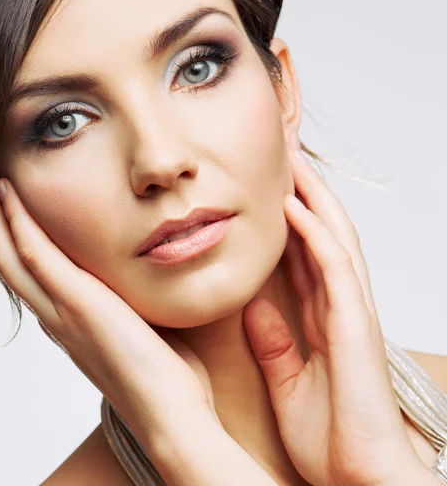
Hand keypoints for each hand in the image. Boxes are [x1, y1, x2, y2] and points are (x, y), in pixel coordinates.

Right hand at [0, 162, 284, 485]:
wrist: (169, 413)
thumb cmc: (162, 375)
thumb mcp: (137, 325)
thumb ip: (125, 300)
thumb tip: (139, 278)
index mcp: (65, 318)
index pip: (24, 271)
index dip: (4, 238)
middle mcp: (52, 313)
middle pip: (2, 258)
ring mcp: (59, 309)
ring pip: (7, 252)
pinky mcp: (75, 303)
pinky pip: (34, 253)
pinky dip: (17, 220)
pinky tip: (8, 191)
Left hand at [242, 139, 429, 485]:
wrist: (358, 480)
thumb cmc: (331, 438)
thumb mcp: (287, 381)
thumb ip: (273, 342)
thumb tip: (253, 305)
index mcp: (322, 318)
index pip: (302, 254)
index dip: (286, 220)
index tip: (263, 190)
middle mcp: (338, 306)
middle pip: (320, 235)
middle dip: (303, 195)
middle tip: (280, 158)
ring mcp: (350, 310)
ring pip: (333, 237)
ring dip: (312, 198)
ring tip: (290, 162)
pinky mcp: (356, 322)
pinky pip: (334, 265)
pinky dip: (314, 232)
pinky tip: (294, 207)